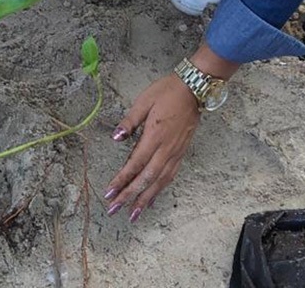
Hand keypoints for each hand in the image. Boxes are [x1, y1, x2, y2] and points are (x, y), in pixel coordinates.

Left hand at [104, 74, 200, 222]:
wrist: (195, 89)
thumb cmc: (167, 92)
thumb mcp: (144, 101)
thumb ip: (129, 121)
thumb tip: (115, 137)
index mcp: (154, 136)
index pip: (135, 164)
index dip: (121, 181)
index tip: (109, 193)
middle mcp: (166, 149)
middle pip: (146, 179)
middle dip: (129, 197)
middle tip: (114, 210)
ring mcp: (175, 153)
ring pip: (159, 182)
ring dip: (145, 200)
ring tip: (133, 215)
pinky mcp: (181, 153)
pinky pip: (169, 177)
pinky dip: (159, 191)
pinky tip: (151, 200)